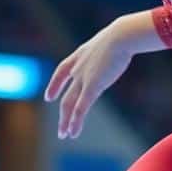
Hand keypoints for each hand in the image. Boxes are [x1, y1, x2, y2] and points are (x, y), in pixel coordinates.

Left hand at [44, 22, 135, 138]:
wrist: (121, 36)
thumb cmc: (123, 35)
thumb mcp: (111, 40)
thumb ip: (110, 48)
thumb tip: (121, 46)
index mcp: (80, 55)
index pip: (62, 71)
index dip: (54, 84)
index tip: (49, 97)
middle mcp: (78, 69)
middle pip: (66, 94)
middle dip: (63, 113)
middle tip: (61, 128)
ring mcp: (83, 78)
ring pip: (69, 104)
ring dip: (66, 121)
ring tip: (64, 135)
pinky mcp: (92, 87)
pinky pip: (80, 108)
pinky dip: (75, 122)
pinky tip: (73, 133)